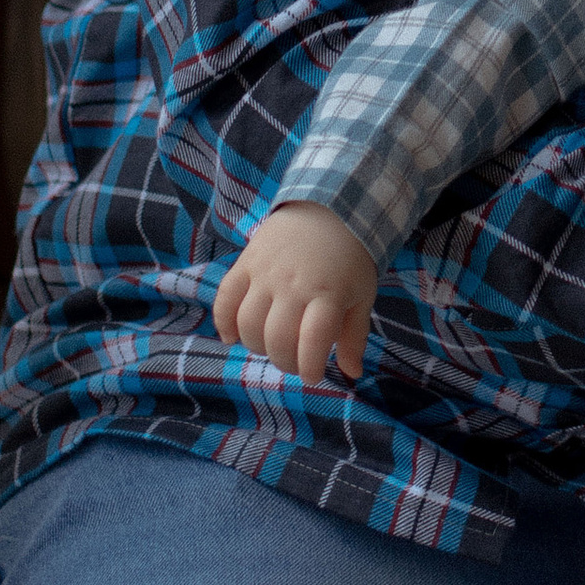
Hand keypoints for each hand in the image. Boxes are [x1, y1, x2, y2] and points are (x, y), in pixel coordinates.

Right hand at [211, 202, 379, 388]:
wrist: (328, 209)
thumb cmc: (349, 260)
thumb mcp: (361, 296)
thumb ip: (354, 337)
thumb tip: (351, 373)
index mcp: (328, 294)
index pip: (312, 341)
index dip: (309, 367)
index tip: (312, 375)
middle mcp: (295, 284)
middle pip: (277, 339)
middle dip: (284, 362)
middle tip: (293, 361)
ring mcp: (267, 273)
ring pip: (248, 324)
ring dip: (256, 346)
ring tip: (270, 345)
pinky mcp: (246, 263)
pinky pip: (224, 299)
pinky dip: (223, 323)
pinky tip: (232, 337)